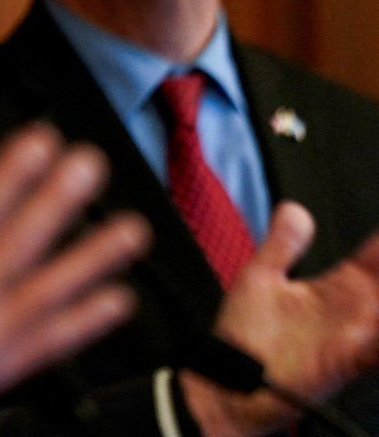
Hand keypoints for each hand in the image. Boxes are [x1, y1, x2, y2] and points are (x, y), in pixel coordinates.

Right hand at [0, 125, 148, 436]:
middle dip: (60, 199)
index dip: (12, 172)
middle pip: (23, 242)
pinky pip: (52, 343)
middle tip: (91, 164)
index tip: (41, 141)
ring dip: (95, 259)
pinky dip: (88, 322)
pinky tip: (119, 300)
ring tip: (132, 229)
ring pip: (51, 292)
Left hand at [182, 202, 378, 435]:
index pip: (375, 260)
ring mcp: (352, 339)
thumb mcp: (260, 277)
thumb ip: (282, 245)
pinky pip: (376, 352)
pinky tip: (378, 326)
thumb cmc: (242, 335)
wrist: (227, 381)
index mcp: (336, 291)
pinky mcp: (344, 363)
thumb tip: (294, 208)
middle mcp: (352, 314)